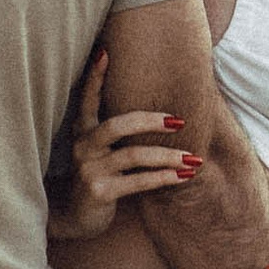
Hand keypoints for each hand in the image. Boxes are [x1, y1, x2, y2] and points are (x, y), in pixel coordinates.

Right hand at [50, 50, 205, 244]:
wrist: (74, 217)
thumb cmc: (97, 176)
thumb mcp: (100, 151)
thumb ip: (117, 131)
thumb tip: (157, 109)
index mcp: (82, 131)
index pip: (87, 99)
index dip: (95, 77)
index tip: (106, 52)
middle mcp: (83, 146)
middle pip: (118, 124)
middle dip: (151, 120)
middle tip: (180, 121)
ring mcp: (89, 169)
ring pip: (134, 155)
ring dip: (168, 156)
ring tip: (193, 158)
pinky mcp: (99, 191)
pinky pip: (138, 181)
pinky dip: (164, 178)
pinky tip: (183, 176)